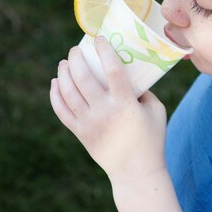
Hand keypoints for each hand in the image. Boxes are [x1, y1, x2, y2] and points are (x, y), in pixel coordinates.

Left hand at [50, 36, 167, 183]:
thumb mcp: (156, 110)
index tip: (99, 38)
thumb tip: (130, 73)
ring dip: (63, 73)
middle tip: (75, 50)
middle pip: (83, 77)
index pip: (112, 69)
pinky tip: (55, 83)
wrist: (136, 172)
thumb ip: (144, 91)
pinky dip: (55, 94)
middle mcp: (104, 112)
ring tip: (64, 63)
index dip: (104, 50)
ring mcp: (89, 123)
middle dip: (76, 58)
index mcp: (125, 104)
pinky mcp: (80, 133)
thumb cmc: (151, 138)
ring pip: (68, 91)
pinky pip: (61, 110)